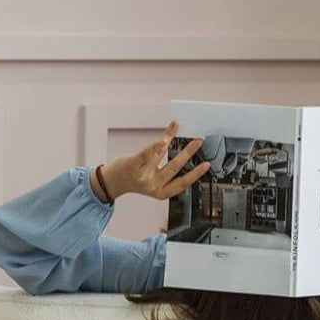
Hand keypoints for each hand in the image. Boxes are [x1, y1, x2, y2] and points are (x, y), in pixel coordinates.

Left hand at [93, 121, 209, 201]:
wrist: (113, 182)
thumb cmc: (137, 179)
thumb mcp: (155, 181)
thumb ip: (168, 170)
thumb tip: (186, 153)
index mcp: (161, 192)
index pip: (182, 183)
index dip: (195, 174)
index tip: (206, 165)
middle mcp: (153, 185)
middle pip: (174, 167)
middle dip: (188, 153)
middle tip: (199, 141)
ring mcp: (142, 175)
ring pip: (160, 155)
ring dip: (171, 139)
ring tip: (178, 128)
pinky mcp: (132, 165)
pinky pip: (146, 153)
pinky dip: (157, 144)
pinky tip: (165, 136)